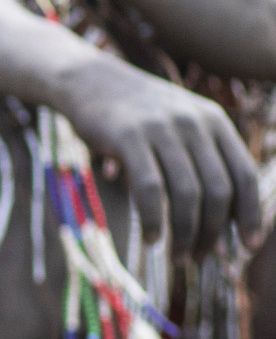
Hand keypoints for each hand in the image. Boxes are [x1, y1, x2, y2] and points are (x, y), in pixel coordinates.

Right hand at [55, 55, 261, 258]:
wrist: (90, 80)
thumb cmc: (136, 115)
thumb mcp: (180, 126)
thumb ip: (201, 161)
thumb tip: (221, 222)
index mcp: (215, 122)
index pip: (245, 176)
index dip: (250, 216)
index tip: (246, 247)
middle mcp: (194, 123)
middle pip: (217, 191)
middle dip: (212, 232)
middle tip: (200, 258)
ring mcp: (162, 129)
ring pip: (187, 194)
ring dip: (185, 233)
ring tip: (177, 257)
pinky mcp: (128, 137)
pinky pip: (149, 188)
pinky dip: (154, 219)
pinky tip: (152, 239)